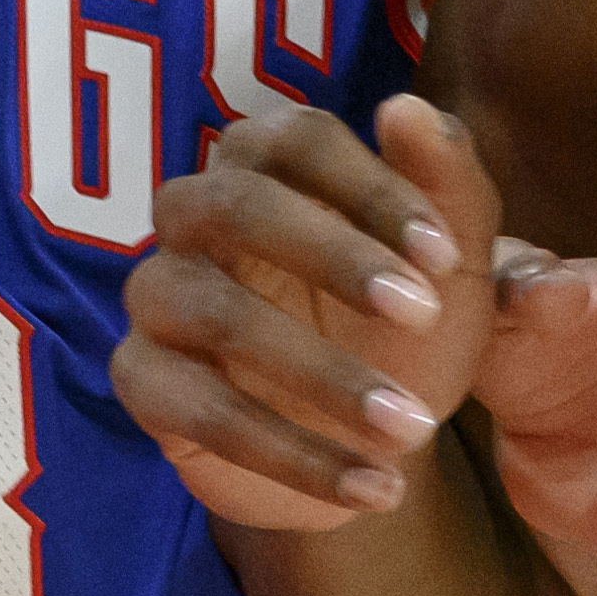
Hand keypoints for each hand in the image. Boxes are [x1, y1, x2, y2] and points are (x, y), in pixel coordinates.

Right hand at [119, 96, 504, 525]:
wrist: (373, 441)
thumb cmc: (405, 329)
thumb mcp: (454, 268)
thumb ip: (450, 186)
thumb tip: (406, 109)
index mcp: (267, 163)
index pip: (296, 139)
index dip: (371, 188)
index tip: (446, 257)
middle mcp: (196, 214)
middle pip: (235, 204)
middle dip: (335, 257)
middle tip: (422, 316)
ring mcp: (159, 295)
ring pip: (215, 313)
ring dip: (324, 373)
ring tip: (413, 428)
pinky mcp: (142, 379)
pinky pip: (199, 411)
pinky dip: (292, 454)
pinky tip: (372, 486)